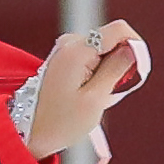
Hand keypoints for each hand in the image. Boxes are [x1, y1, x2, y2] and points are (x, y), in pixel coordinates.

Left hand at [27, 21, 144, 159]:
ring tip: (95, 96)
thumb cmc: (60, 123)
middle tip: (109, 92)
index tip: (136, 70)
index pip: (120, 29)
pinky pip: (91, 59)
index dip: (135, 47)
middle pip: (111, 39)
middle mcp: (69, 43)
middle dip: (119, 63)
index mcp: (78, 50)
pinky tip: (87, 94)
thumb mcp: (96, 98)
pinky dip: (96, 75)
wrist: (28, 134)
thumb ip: (117, 68)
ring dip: (107, 71)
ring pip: (102, 51)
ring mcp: (65, 50)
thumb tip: (133, 47)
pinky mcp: (63, 59)